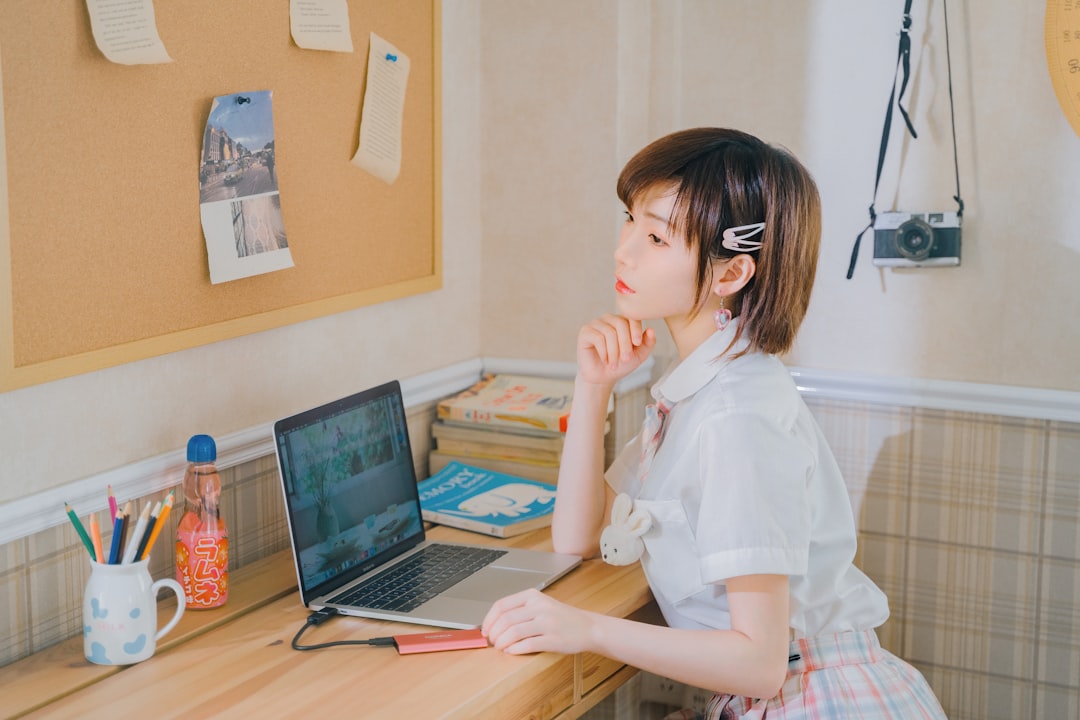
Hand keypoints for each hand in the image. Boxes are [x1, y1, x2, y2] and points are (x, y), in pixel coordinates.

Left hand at [481, 588, 596, 654]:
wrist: (588, 627)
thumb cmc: (561, 618)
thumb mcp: (540, 605)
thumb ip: (519, 610)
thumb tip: (492, 623)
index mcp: (533, 596)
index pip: (501, 605)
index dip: (489, 620)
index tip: (485, 630)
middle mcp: (540, 607)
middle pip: (506, 620)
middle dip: (494, 633)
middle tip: (492, 641)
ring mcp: (547, 623)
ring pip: (514, 632)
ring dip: (502, 643)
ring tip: (500, 647)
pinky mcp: (553, 639)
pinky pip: (527, 645)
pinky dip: (515, 650)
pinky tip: (511, 651)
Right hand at [577, 314, 655, 385]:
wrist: (603, 377)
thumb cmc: (621, 364)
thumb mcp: (639, 355)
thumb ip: (648, 343)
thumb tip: (651, 329)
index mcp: (623, 320)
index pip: (631, 317)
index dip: (636, 329)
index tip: (637, 344)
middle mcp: (609, 319)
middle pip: (620, 324)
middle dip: (625, 344)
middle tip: (626, 359)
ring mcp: (596, 324)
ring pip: (609, 333)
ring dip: (614, 352)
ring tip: (614, 364)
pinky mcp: (585, 332)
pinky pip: (597, 338)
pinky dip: (604, 352)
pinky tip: (605, 360)